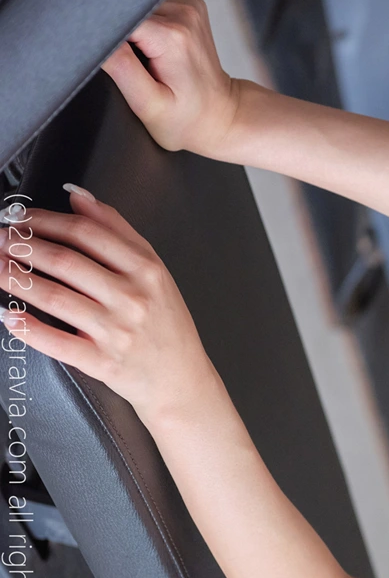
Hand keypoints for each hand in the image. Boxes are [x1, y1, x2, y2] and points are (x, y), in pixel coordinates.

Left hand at [1, 188, 210, 419]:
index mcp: (146, 270)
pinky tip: (9, 316)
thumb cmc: (167, 326)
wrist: (182, 381)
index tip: (20, 217)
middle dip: (23, 247)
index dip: (46, 220)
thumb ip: (118, 230)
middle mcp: (133, 298)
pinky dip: (29, 329)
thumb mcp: (155, 271)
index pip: (87, 234)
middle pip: (66, 262)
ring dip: (15, 280)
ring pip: (55, 297)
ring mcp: (117, 332)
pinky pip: (58, 342)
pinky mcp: (103, 362)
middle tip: (0, 240)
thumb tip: (78, 197)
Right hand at [101, 0, 245, 156]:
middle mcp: (183, 13)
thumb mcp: (147, 103)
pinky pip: (151, 0)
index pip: (118, 15)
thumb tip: (94, 33)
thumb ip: (121, 66)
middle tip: (132, 61)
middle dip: (119, 29)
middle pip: (128, 4)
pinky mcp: (188, 3)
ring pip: (138, 1)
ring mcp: (189, 4)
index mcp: (172, 36)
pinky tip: (152, 43)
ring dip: (133, 23)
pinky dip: (145, 18)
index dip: (106, 32)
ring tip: (144, 54)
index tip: (113, 57)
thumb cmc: (185, 118)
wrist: (219, 114)